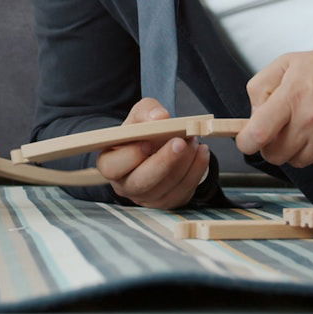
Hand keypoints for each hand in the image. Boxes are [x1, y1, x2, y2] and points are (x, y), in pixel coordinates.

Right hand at [95, 98, 211, 209]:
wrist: (154, 147)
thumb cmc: (141, 132)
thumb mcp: (139, 115)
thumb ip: (147, 111)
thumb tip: (160, 117)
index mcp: (110, 165)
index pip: (114, 166)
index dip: (131, 155)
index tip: (148, 141)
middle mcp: (126, 186)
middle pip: (142, 182)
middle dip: (164, 162)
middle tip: (180, 142)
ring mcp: (147, 198)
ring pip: (167, 187)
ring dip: (185, 163)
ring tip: (193, 140)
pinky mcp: (168, 202)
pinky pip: (184, 190)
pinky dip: (196, 170)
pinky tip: (202, 152)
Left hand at [235, 29, 312, 168]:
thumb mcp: (286, 63)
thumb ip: (261, 88)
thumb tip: (253, 117)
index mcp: (293, 95)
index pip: (258, 133)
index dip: (247, 143)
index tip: (247, 141)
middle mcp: (311, 118)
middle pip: (276, 154)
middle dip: (272, 146)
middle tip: (280, 131)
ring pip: (298, 162)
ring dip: (296, 150)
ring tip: (306, 127)